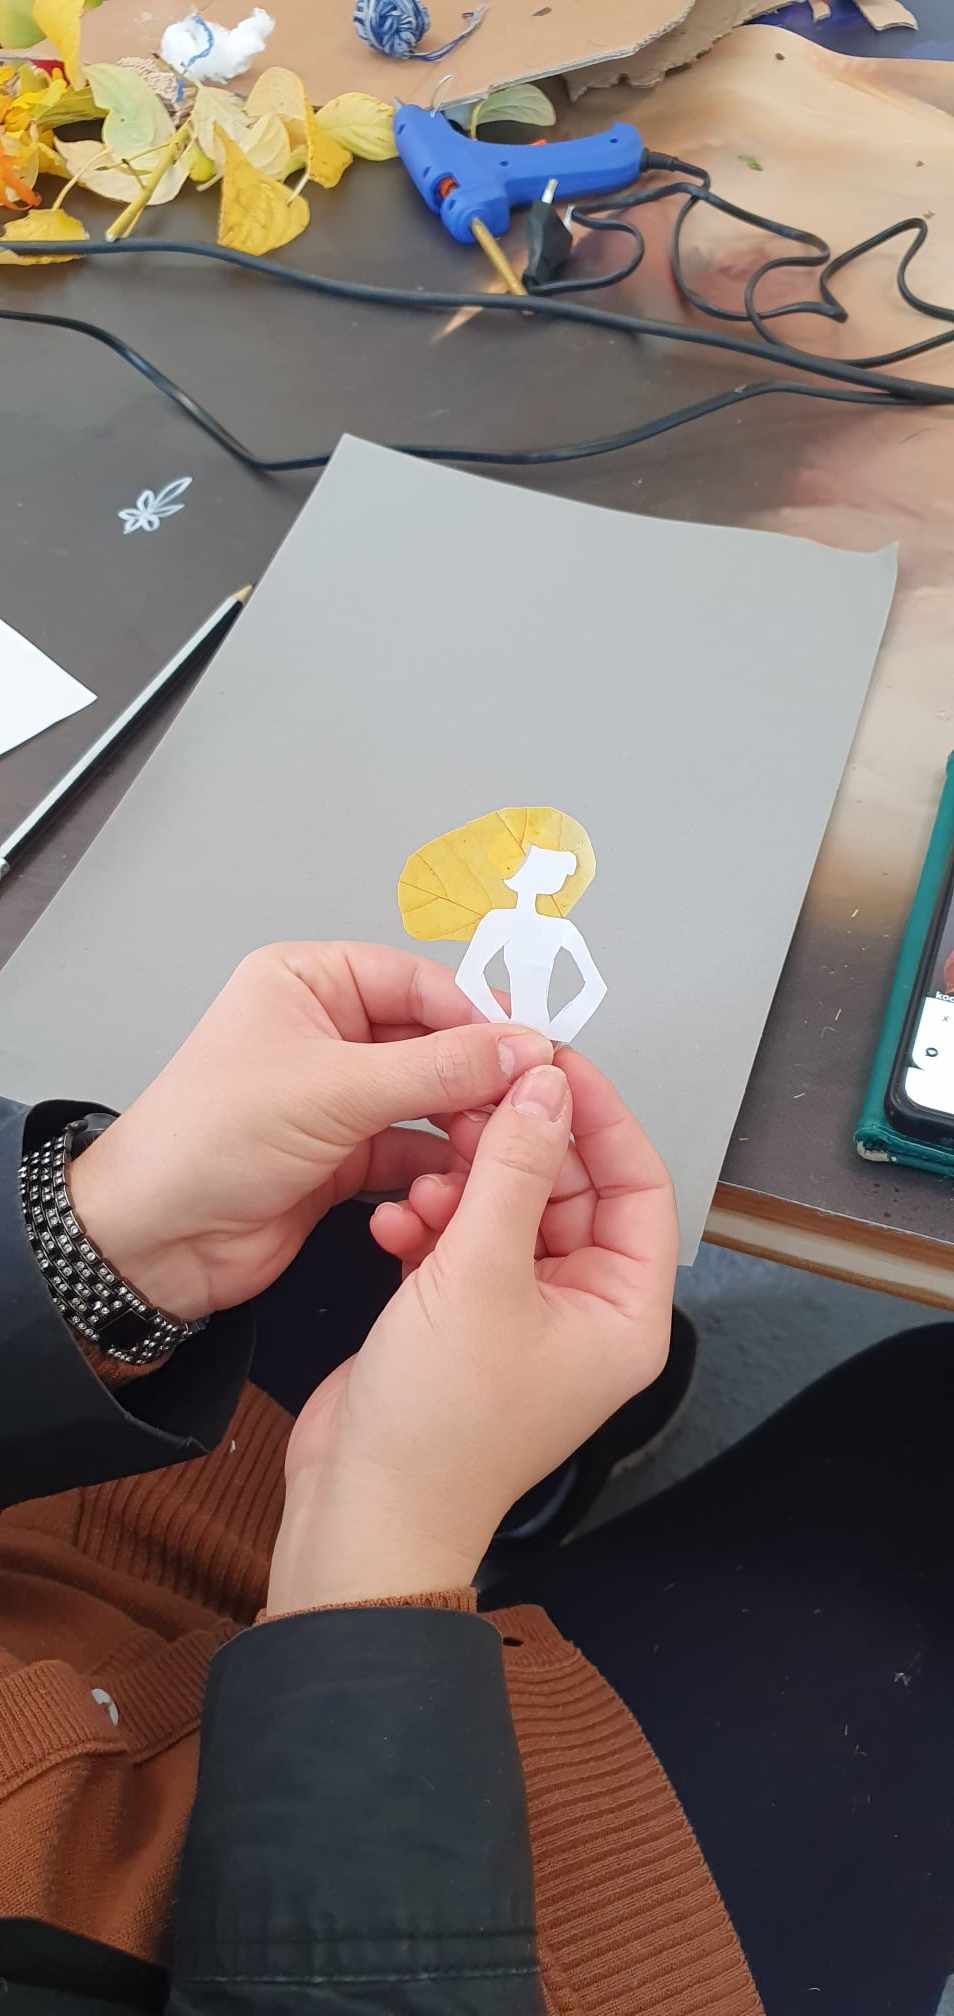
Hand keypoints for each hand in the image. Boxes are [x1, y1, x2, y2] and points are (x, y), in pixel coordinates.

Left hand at [69, 942, 552, 1321]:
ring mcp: (335, 1095)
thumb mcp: (334, 1090)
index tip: (533, 1051)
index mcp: (307, 982)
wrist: (154, 1240)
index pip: (415, 981)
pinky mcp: (343, 1154)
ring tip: (503, 1149)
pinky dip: (438, 1165)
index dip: (475, 1015)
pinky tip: (465, 1181)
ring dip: (463, 1124)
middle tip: (531, 1106)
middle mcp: (324, 1030)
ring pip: (426, 1098)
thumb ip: (437, 1069)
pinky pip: (410, 1147)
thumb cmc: (214, 1138)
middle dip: (477, 1075)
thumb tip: (525, 1048)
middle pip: (429, 1040)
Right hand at [267, 1052, 677, 1610]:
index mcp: (624, 1311)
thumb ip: (515, 1168)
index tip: (551, 1063)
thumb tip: (547, 1086)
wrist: (361, 1512)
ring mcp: (521, 1315)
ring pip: (507, 1211)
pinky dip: (428, 1225)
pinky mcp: (462, 1318)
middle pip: (567, 1190)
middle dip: (515, 1148)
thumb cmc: (440, 1425)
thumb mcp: (481, 1273)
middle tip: (468, 1100)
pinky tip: (393, 1223)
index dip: (599, 1118)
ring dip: (463, 1186)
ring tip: (423, 1185)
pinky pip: (461, 1243)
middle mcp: (583, 1311)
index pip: (639, 1185)